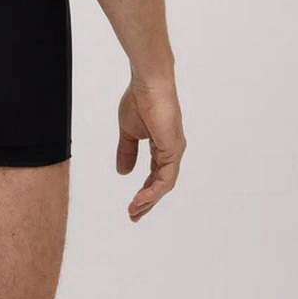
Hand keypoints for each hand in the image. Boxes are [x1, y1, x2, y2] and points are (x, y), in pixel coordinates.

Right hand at [117, 75, 185, 221]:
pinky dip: (153, 191)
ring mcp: (174, 150)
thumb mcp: (128, 132)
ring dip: (149, 200)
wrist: (148, 83)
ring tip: (134, 210)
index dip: (144, 191)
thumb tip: (123, 172)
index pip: (154, 175)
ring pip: (164, 184)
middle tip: (134, 215)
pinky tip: (142, 199)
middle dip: (147, 202)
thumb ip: (127, 152)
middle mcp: (171, 151)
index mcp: (162, 146)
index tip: (132, 205)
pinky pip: (165, 178)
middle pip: (161, 184)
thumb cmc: (139, 99)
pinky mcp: (173, 149)